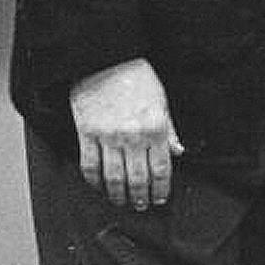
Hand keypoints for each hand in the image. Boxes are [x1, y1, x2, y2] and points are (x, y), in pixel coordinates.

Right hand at [69, 57, 182, 209]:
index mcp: (155, 127)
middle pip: (138, 178)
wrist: (106, 58)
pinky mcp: (87, 133)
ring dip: (119, 195)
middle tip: (141, 205)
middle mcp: (133, 135)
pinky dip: (94, 181)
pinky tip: (99, 186)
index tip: (160, 198)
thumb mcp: (161, 100)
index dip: (161, 189)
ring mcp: (108, 136)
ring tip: (122, 201)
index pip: (161, 169)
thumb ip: (170, 129)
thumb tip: (178, 151)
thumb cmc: (136, 76)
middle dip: (140, 197)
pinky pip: (90, 166)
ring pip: (114, 178)